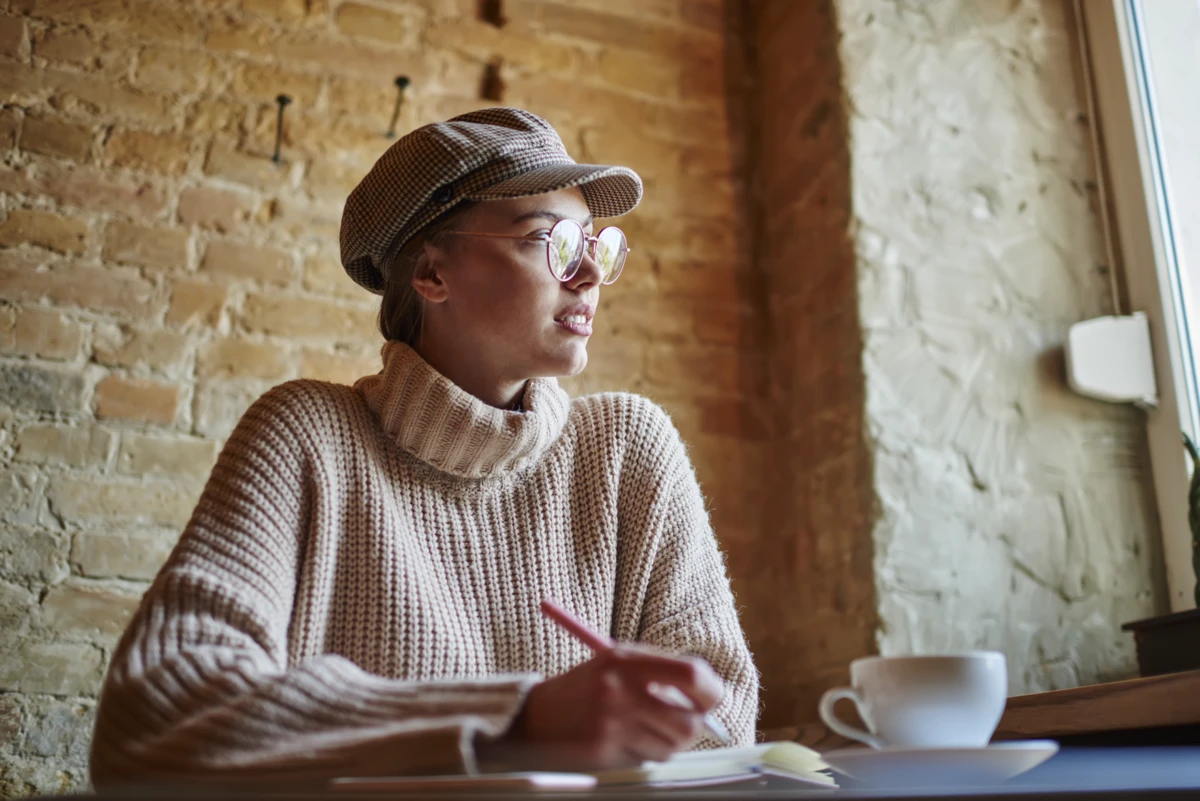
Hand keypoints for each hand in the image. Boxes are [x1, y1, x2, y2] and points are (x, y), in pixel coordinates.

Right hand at [480, 645, 723, 771]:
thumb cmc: (585, 688)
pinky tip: (621, 741)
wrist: (533, 715)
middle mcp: (621, 689)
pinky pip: (646, 760)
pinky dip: (642, 754)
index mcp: (627, 659)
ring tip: (640, 730)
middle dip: (691, 728)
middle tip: (680, 724)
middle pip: (688, 722)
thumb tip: (710, 697)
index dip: (711, 691)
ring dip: (664, 743)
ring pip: (670, 746)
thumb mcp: (617, 663)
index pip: (692, 674)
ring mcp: (612, 722)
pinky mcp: (603, 750)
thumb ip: (660, 672)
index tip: (710, 700)